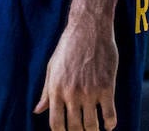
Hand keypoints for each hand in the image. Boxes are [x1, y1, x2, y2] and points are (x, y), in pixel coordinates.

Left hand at [34, 0, 120, 130]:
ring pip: (92, 125)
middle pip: (75, 128)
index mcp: (56, 90)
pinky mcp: (107, 86)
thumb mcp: (52, 67)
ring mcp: (90, 91)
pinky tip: (110, 125)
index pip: (56, 124)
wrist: (89, 27)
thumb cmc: (69, 46)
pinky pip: (110, 113)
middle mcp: (72, 94)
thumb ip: (46, 91)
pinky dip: (110, 123)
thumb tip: (37, 111)